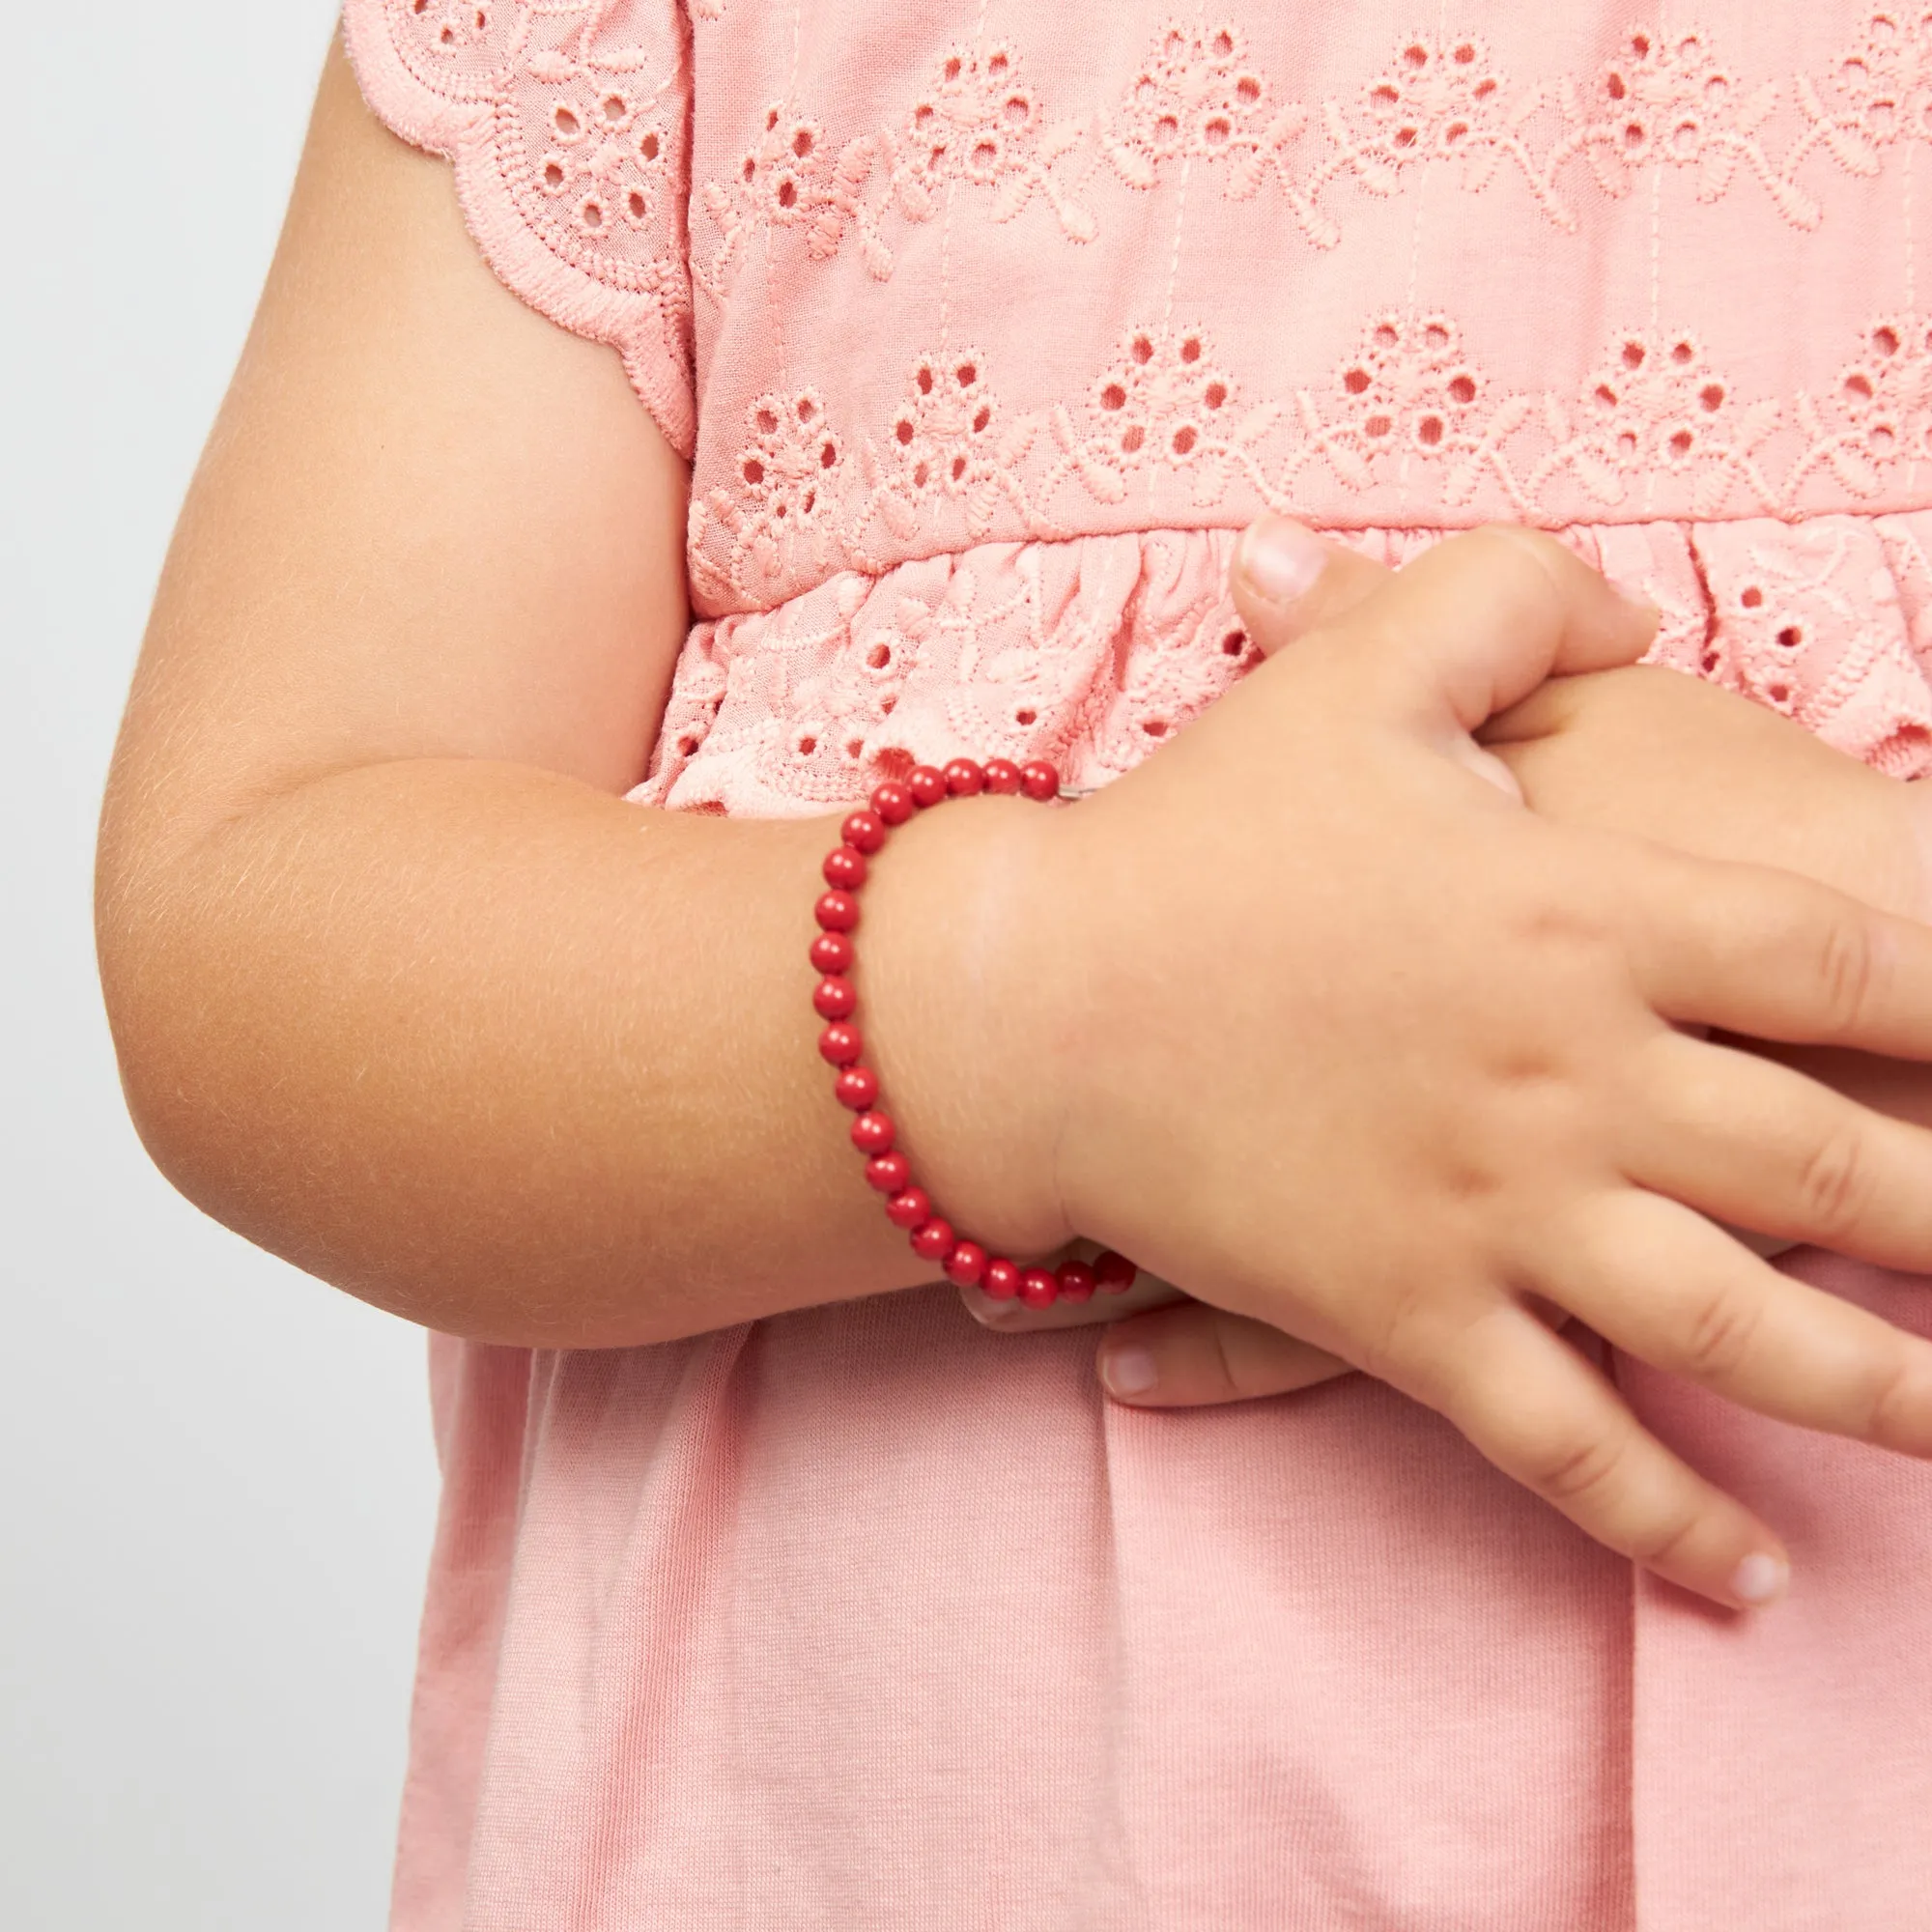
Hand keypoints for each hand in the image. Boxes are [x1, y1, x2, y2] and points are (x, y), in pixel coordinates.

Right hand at [881, 519, 1931, 1609]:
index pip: (1836, 958)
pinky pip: (1567, 1445)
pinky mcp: (1410, 1321)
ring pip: (1737, 1333)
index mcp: (1583, 917)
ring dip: (1884, 1393)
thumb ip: (1515, 595)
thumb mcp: (1361, 669)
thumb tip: (1636, 600)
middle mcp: (1571, 1079)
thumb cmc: (1195, 831)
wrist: (1026, 1000)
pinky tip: (1749, 1575)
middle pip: (1836, 1163)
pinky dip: (1664, 1521)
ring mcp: (1495, 1216)